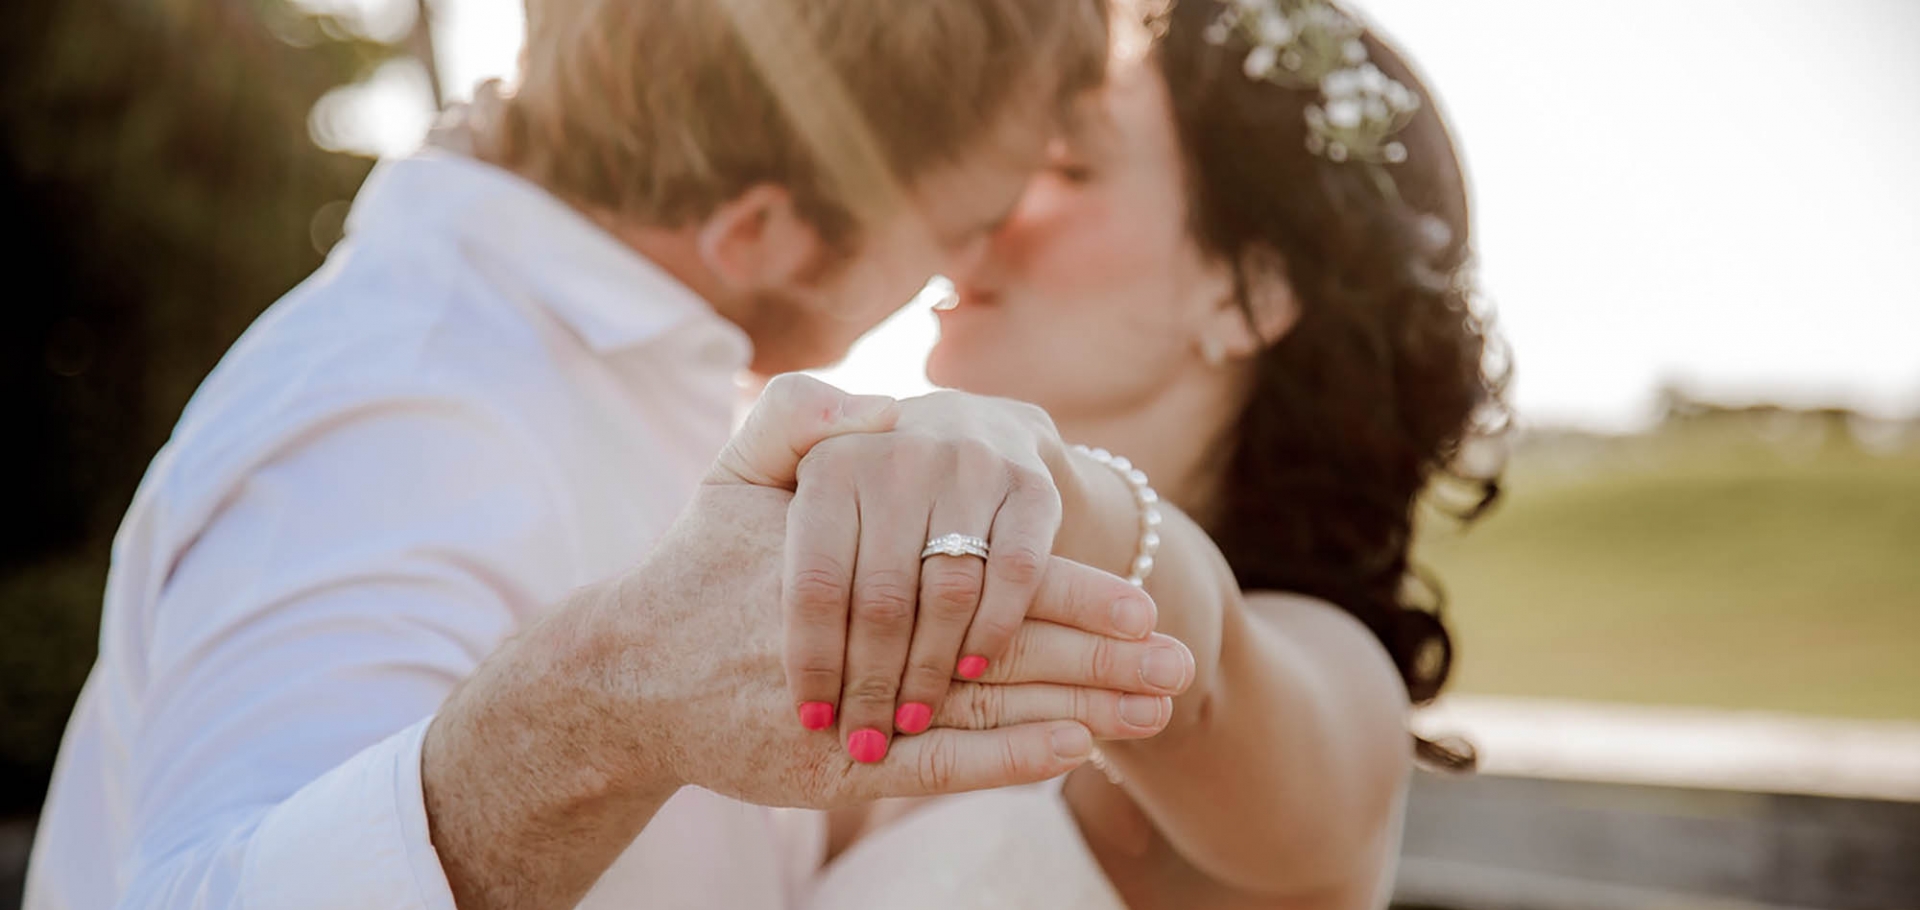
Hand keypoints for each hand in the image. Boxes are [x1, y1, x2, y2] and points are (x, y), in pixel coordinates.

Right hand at [421, 377, 1192, 909]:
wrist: (622, 674)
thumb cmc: (695, 569)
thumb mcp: (732, 474)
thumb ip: (793, 419)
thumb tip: (866, 401)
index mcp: (860, 559)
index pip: (985, 576)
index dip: (1069, 592)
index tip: (1143, 602)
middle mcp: (867, 637)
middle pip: (1007, 649)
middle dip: (1103, 658)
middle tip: (1181, 664)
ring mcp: (855, 707)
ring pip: (987, 710)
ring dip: (1078, 709)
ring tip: (1157, 711)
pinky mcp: (837, 766)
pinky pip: (938, 766)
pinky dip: (1009, 760)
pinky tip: (1074, 754)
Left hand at [782, 391, 1076, 760]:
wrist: (976, 427)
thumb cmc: (863, 476)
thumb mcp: (785, 457)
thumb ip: (762, 457)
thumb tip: (763, 508)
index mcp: (832, 463)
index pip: (816, 583)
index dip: (813, 661)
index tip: (811, 718)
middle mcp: (902, 457)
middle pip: (882, 599)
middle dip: (871, 683)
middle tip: (863, 739)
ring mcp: (972, 469)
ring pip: (948, 593)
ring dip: (929, 671)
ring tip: (909, 720)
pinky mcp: (1032, 489)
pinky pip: (1014, 576)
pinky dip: (992, 632)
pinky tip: (969, 673)